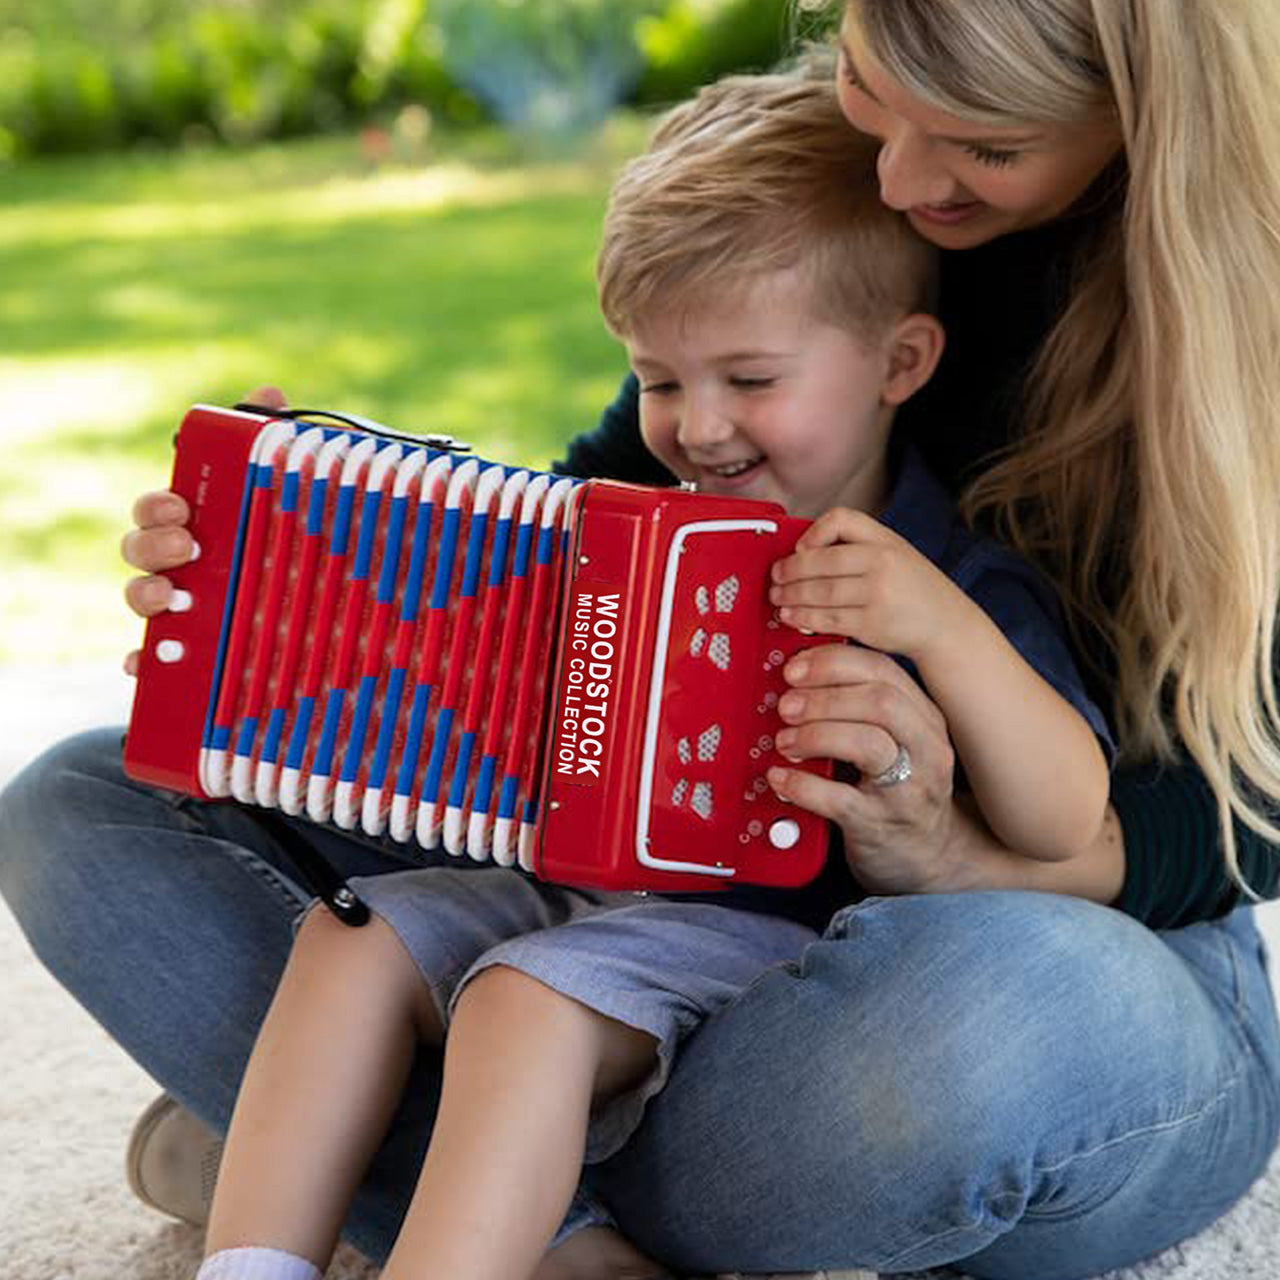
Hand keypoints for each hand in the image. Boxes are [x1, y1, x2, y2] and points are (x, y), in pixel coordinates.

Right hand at [120, 385, 287, 674]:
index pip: (156, 509)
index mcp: (197, 524)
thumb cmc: (298, 543)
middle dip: (152, 546)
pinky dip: (144, 663)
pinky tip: (147, 664)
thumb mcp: (294, 496)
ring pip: (141, 601)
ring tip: (172, 599)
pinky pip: (155, 662)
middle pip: (139, 552)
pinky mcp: (192, 655)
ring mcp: (182, 610)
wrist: (330, 618)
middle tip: (188, 548)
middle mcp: (180, 565)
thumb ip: (274, 447)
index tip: (179, 507)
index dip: (156, 507)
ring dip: (144, 597)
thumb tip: (270, 394)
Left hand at [767, 641, 962, 895]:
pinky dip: (801, 785)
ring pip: (867, 744)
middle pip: (880, 701)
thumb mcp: (895, 741)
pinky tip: (779, 779)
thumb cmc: (901, 789)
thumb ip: (860, 708)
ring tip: (783, 743)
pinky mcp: (881, 826)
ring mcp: (907, 789)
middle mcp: (925, 749)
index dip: (833, 662)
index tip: (795, 667)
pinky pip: (839, 800)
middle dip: (824, 697)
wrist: (930, 858)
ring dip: (815, 734)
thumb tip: (800, 674)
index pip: (883, 670)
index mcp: (924, 717)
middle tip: (785, 706)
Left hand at [770, 507, 970, 663]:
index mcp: (885, 540)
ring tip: (777, 599)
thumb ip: (856, 547)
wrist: (946, 624)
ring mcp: (878, 594)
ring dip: (791, 596)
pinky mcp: (872, 624)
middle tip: (775, 578)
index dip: (813, 533)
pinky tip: (791, 617)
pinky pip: (828, 619)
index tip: (799, 549)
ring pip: (821, 592)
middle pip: (821, 561)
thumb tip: (802, 552)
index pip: (840, 520)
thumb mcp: (894, 552)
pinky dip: (804, 618)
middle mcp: (882, 563)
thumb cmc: (912, 587)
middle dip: (790, 571)